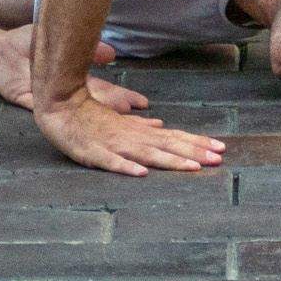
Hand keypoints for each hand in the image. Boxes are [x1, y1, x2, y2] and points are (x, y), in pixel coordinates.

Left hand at [0, 25, 147, 113]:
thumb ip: (83, 46)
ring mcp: (43, 99)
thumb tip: (113, 53)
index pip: (103, 91)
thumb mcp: (57, 39)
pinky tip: (65, 120)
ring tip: (113, 125)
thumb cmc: (23, 44)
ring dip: (90, 120)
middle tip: (137, 117)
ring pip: (71, 112)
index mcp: (70, 81)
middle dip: (115, 112)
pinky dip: (52, 115)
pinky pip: (39, 109)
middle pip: (92, 106)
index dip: (122, 98)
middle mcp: (60, 94)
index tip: (142, 103)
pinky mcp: (23, 100)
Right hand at [31, 91, 227, 177]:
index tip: (220, 148)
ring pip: (147, 155)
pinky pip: (112, 163)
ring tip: (193, 168)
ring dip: (171, 161)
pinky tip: (142, 174)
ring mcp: (114, 145)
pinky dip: (127, 168)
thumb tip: (161, 126)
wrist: (60, 106)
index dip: (197, 143)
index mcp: (138, 132)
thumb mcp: (118, 120)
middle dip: (194, 153)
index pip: (174, 137)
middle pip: (168, 146)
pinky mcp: (94, 153)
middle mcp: (132, 138)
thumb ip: (140, 126)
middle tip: (218, 159)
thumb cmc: (89, 115)